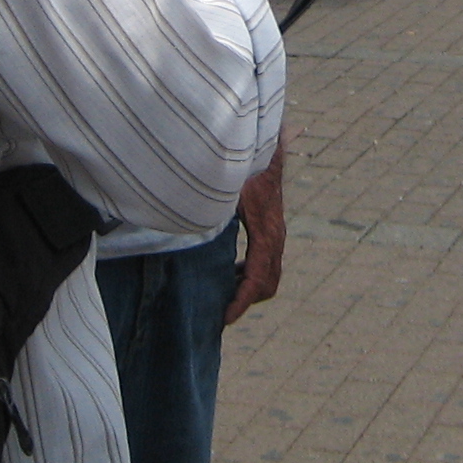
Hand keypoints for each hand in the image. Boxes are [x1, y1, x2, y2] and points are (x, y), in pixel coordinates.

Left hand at [223, 150, 285, 324]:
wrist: (264, 144)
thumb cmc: (241, 165)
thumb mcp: (223, 190)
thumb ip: (208, 210)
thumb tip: (185, 223)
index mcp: (265, 230)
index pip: (257, 277)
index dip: (241, 301)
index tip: (225, 318)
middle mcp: (276, 234)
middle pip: (269, 283)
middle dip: (246, 301)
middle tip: (221, 311)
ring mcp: (277, 230)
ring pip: (272, 273)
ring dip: (250, 288)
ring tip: (225, 295)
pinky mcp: (273, 225)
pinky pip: (269, 259)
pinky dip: (253, 273)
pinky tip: (233, 270)